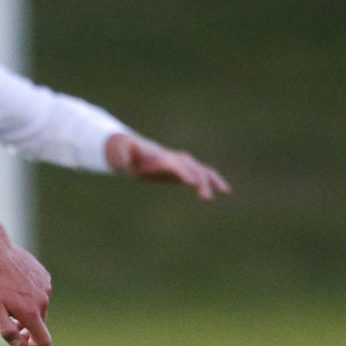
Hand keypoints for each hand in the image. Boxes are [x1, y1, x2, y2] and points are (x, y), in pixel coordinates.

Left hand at [0, 241, 52, 345]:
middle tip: (5, 317)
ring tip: (5, 297)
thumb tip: (17, 345)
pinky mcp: (43, 274)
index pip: (44, 340)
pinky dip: (28, 294)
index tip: (19, 340)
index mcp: (31, 312)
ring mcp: (45, 286)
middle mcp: (43, 300)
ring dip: (25, 308)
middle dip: (24, 326)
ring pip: (38, 306)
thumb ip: (6, 330)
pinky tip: (11, 284)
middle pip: (39, 323)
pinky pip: (38, 291)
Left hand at [107, 133, 230, 201]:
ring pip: (200, 169)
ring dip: (212, 180)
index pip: (174, 164)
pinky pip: (201, 174)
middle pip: (191, 167)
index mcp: (159, 157)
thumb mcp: (120, 153)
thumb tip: (124, 157)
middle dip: (200, 179)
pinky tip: (225, 190)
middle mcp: (173, 158)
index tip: (191, 182)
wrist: (132, 149)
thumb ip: (122, 154)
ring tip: (225, 191)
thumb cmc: (124, 152)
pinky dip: (212, 181)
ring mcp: (180, 163)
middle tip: (206, 197)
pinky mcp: (183, 170)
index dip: (183, 172)